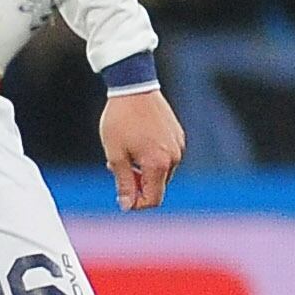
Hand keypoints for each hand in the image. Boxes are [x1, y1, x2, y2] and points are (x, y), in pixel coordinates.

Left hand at [100, 85, 185, 209]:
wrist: (134, 89)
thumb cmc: (121, 122)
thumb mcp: (115, 155)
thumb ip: (124, 183)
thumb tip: (127, 206)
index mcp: (158, 164)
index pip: (152, 199)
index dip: (136, 204)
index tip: (121, 196)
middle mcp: (174, 157)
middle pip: (158, 186)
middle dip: (138, 185)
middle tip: (117, 167)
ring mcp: (178, 146)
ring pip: (162, 172)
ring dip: (145, 171)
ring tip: (126, 153)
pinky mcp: (178, 135)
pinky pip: (167, 157)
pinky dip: (153, 158)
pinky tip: (138, 143)